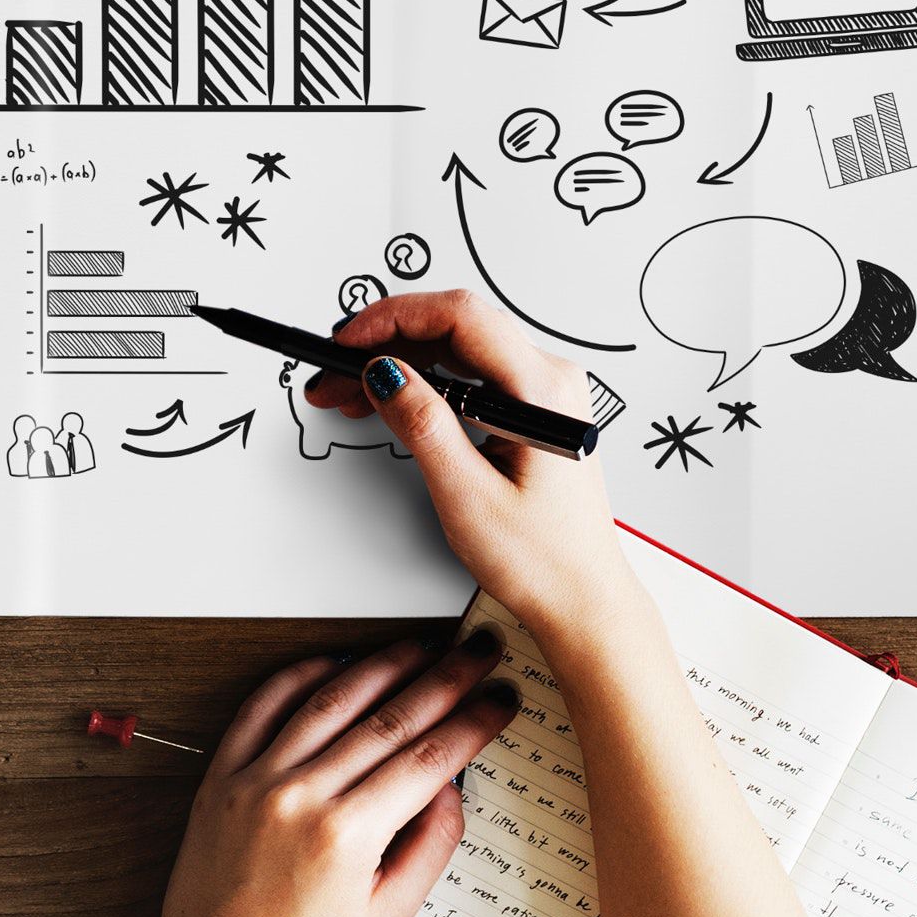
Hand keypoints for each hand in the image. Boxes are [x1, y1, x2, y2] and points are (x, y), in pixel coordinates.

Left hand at [114, 638, 520, 916]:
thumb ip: (429, 847)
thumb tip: (451, 786)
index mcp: (347, 836)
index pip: (429, 757)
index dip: (474, 722)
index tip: (500, 700)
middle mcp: (300, 796)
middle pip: (390, 717)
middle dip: (445, 679)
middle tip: (478, 653)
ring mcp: (256, 780)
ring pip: (331, 699)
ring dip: (382, 664)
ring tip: (421, 647)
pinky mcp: (221, 776)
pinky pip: (262, 707)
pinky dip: (301, 677)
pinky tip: (335, 662)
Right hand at [306, 290, 636, 643]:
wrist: (582, 598)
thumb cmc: (543, 560)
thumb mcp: (467, 495)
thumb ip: (423, 424)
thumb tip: (385, 372)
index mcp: (544, 392)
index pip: (461, 317)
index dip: (394, 318)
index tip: (347, 341)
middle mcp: (551, 381)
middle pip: (457, 327)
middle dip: (387, 342)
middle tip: (334, 373)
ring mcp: (544, 393)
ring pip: (460, 349)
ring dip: (402, 362)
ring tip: (350, 392)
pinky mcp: (533, 410)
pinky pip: (474, 374)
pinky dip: (428, 381)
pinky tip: (392, 399)